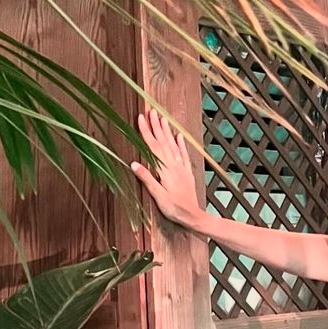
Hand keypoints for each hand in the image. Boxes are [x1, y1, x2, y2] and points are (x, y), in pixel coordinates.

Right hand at [129, 108, 201, 227]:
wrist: (194, 217)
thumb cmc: (175, 209)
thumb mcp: (158, 196)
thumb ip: (147, 179)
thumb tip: (133, 164)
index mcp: (165, 169)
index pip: (153, 146)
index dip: (146, 131)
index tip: (140, 118)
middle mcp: (174, 165)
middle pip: (163, 141)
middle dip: (156, 125)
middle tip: (151, 111)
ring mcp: (181, 168)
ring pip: (173, 145)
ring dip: (167, 131)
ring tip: (162, 118)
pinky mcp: (187, 173)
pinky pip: (183, 155)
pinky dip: (180, 144)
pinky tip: (178, 136)